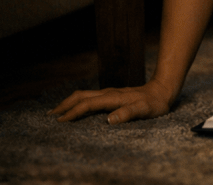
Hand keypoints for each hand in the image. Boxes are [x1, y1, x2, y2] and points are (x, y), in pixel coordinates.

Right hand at [49, 78, 172, 124]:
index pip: (88, 104)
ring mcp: (109, 93)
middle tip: (49, 116)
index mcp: (113, 97)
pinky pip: (90, 97)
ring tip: (56, 112)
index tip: (60, 122)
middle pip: (81, 96)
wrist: (162, 90)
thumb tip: (109, 120)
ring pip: (84, 95)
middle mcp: (108, 93)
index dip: (73, 112)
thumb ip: (128, 113)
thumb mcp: (145, 110)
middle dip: (64, 105)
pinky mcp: (111, 95)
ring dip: (69, 102)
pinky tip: (75, 109)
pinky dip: (78, 102)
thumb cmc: (154, 103)